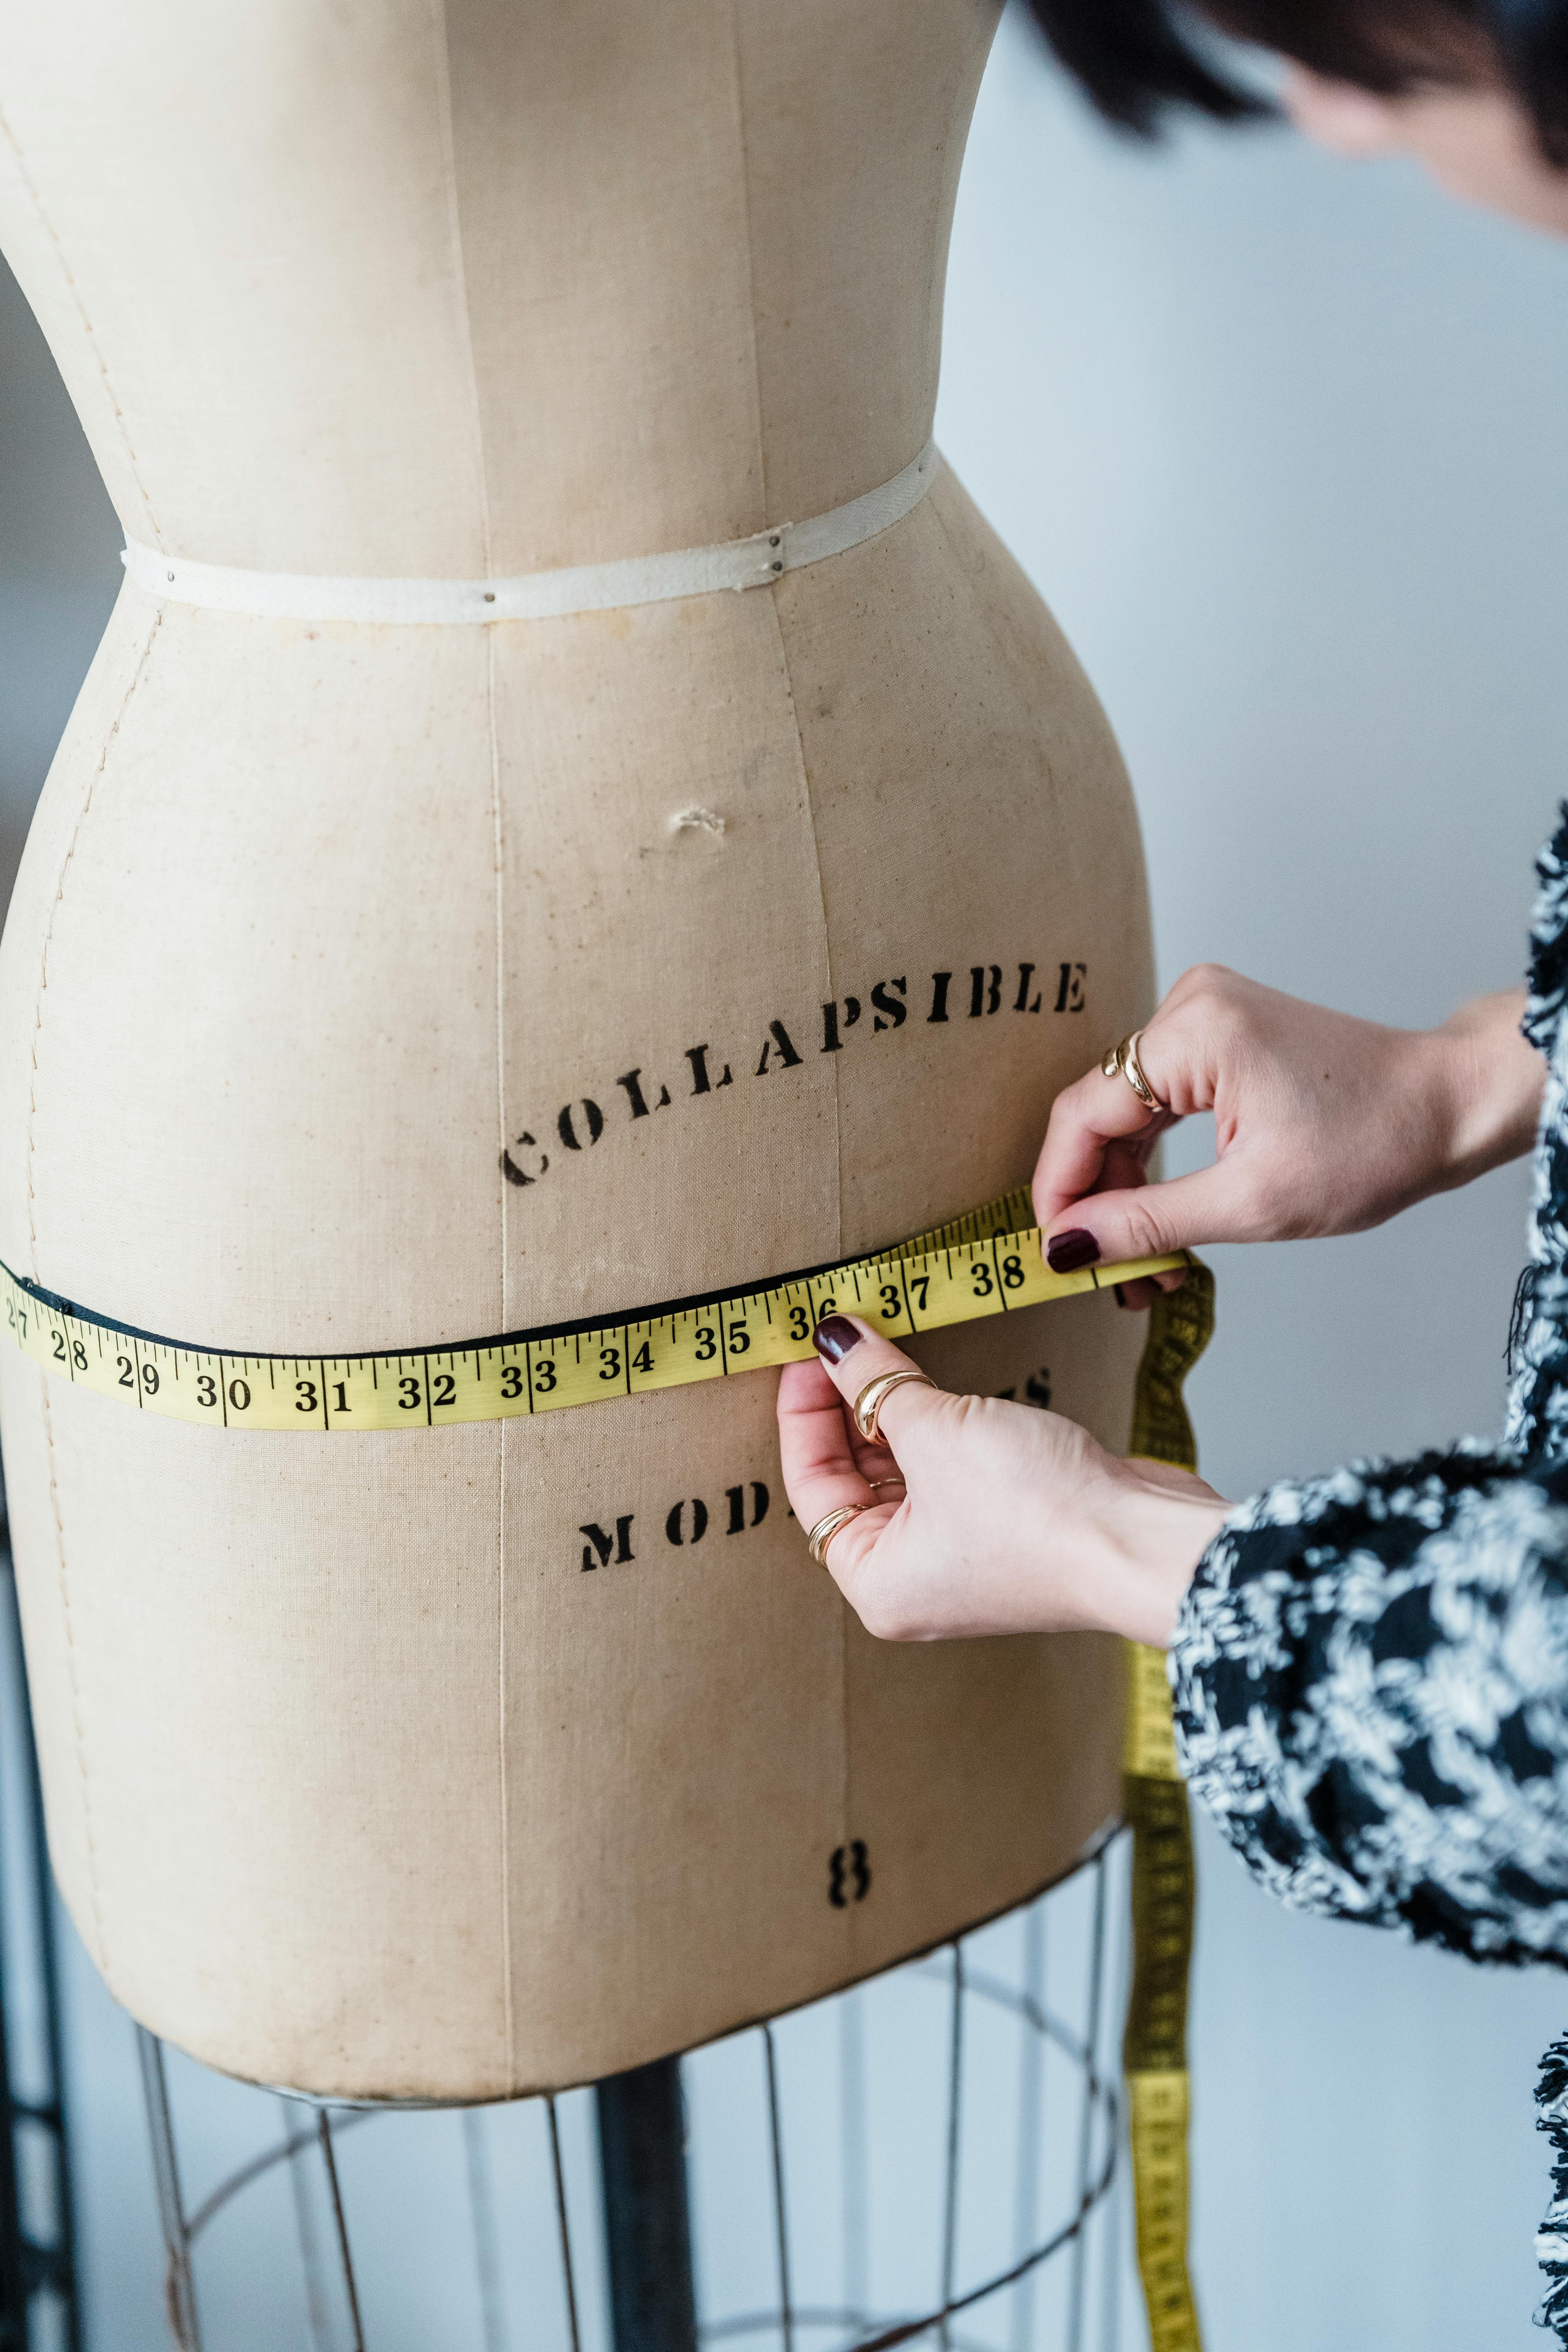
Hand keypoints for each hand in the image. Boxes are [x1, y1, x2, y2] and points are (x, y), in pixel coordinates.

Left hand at [776, 1316, 1228, 1647]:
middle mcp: (914, 1579)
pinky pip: (952, 1467)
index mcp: (876, 1583)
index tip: (813, 1350)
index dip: (804, 1412)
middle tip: (846, 1339)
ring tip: (885, 1347)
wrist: (1144, 1540)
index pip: (812, 1486)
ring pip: (906, 1470)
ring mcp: (966, 1553)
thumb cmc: (1040, 1514)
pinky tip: (934, 1380)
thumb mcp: (936, 1431)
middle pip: (855, 1479)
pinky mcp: (1009, 1524)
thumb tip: (835, 1341)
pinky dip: (938, 1423)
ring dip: (895, 1409)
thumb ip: (878, 1383)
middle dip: (849, 1408)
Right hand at [1034, 970, 1541, 1296]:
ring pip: (1126, 1114)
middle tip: (1109, 1277)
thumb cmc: (1374, 1144)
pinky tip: (1161, 1218)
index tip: (1053, 1255)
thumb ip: (1147, 1224)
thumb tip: (1066, 1248)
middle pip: (1100, 1114)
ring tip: (1143, 1265)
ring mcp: (1203, 1015)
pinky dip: (1155, 1163)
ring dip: (1127, 1190)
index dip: (1058, 1189)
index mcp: (1193, 1031)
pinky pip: (1157, 1102)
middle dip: (1098, 1202)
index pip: (1082, 1114)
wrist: (1446, 1105)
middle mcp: (1188, 1006)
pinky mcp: (1218, 1035)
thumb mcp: (1252, 1202)